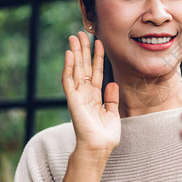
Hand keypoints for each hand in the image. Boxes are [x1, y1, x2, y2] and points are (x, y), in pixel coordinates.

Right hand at [62, 31, 120, 155]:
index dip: (97, 57)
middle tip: (81, 33)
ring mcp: (78, 96)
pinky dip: (69, 67)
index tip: (99, 42)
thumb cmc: (105, 135)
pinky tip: (70, 54)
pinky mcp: (72, 100)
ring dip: (75, 53)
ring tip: (74, 37)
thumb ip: (112, 98)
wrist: (99, 148)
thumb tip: (112, 82)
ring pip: (75, 69)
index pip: (95, 71)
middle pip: (83, 67)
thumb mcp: (113, 113)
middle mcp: (85, 93)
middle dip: (83, 50)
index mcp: (95, 96)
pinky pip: (69, 81)